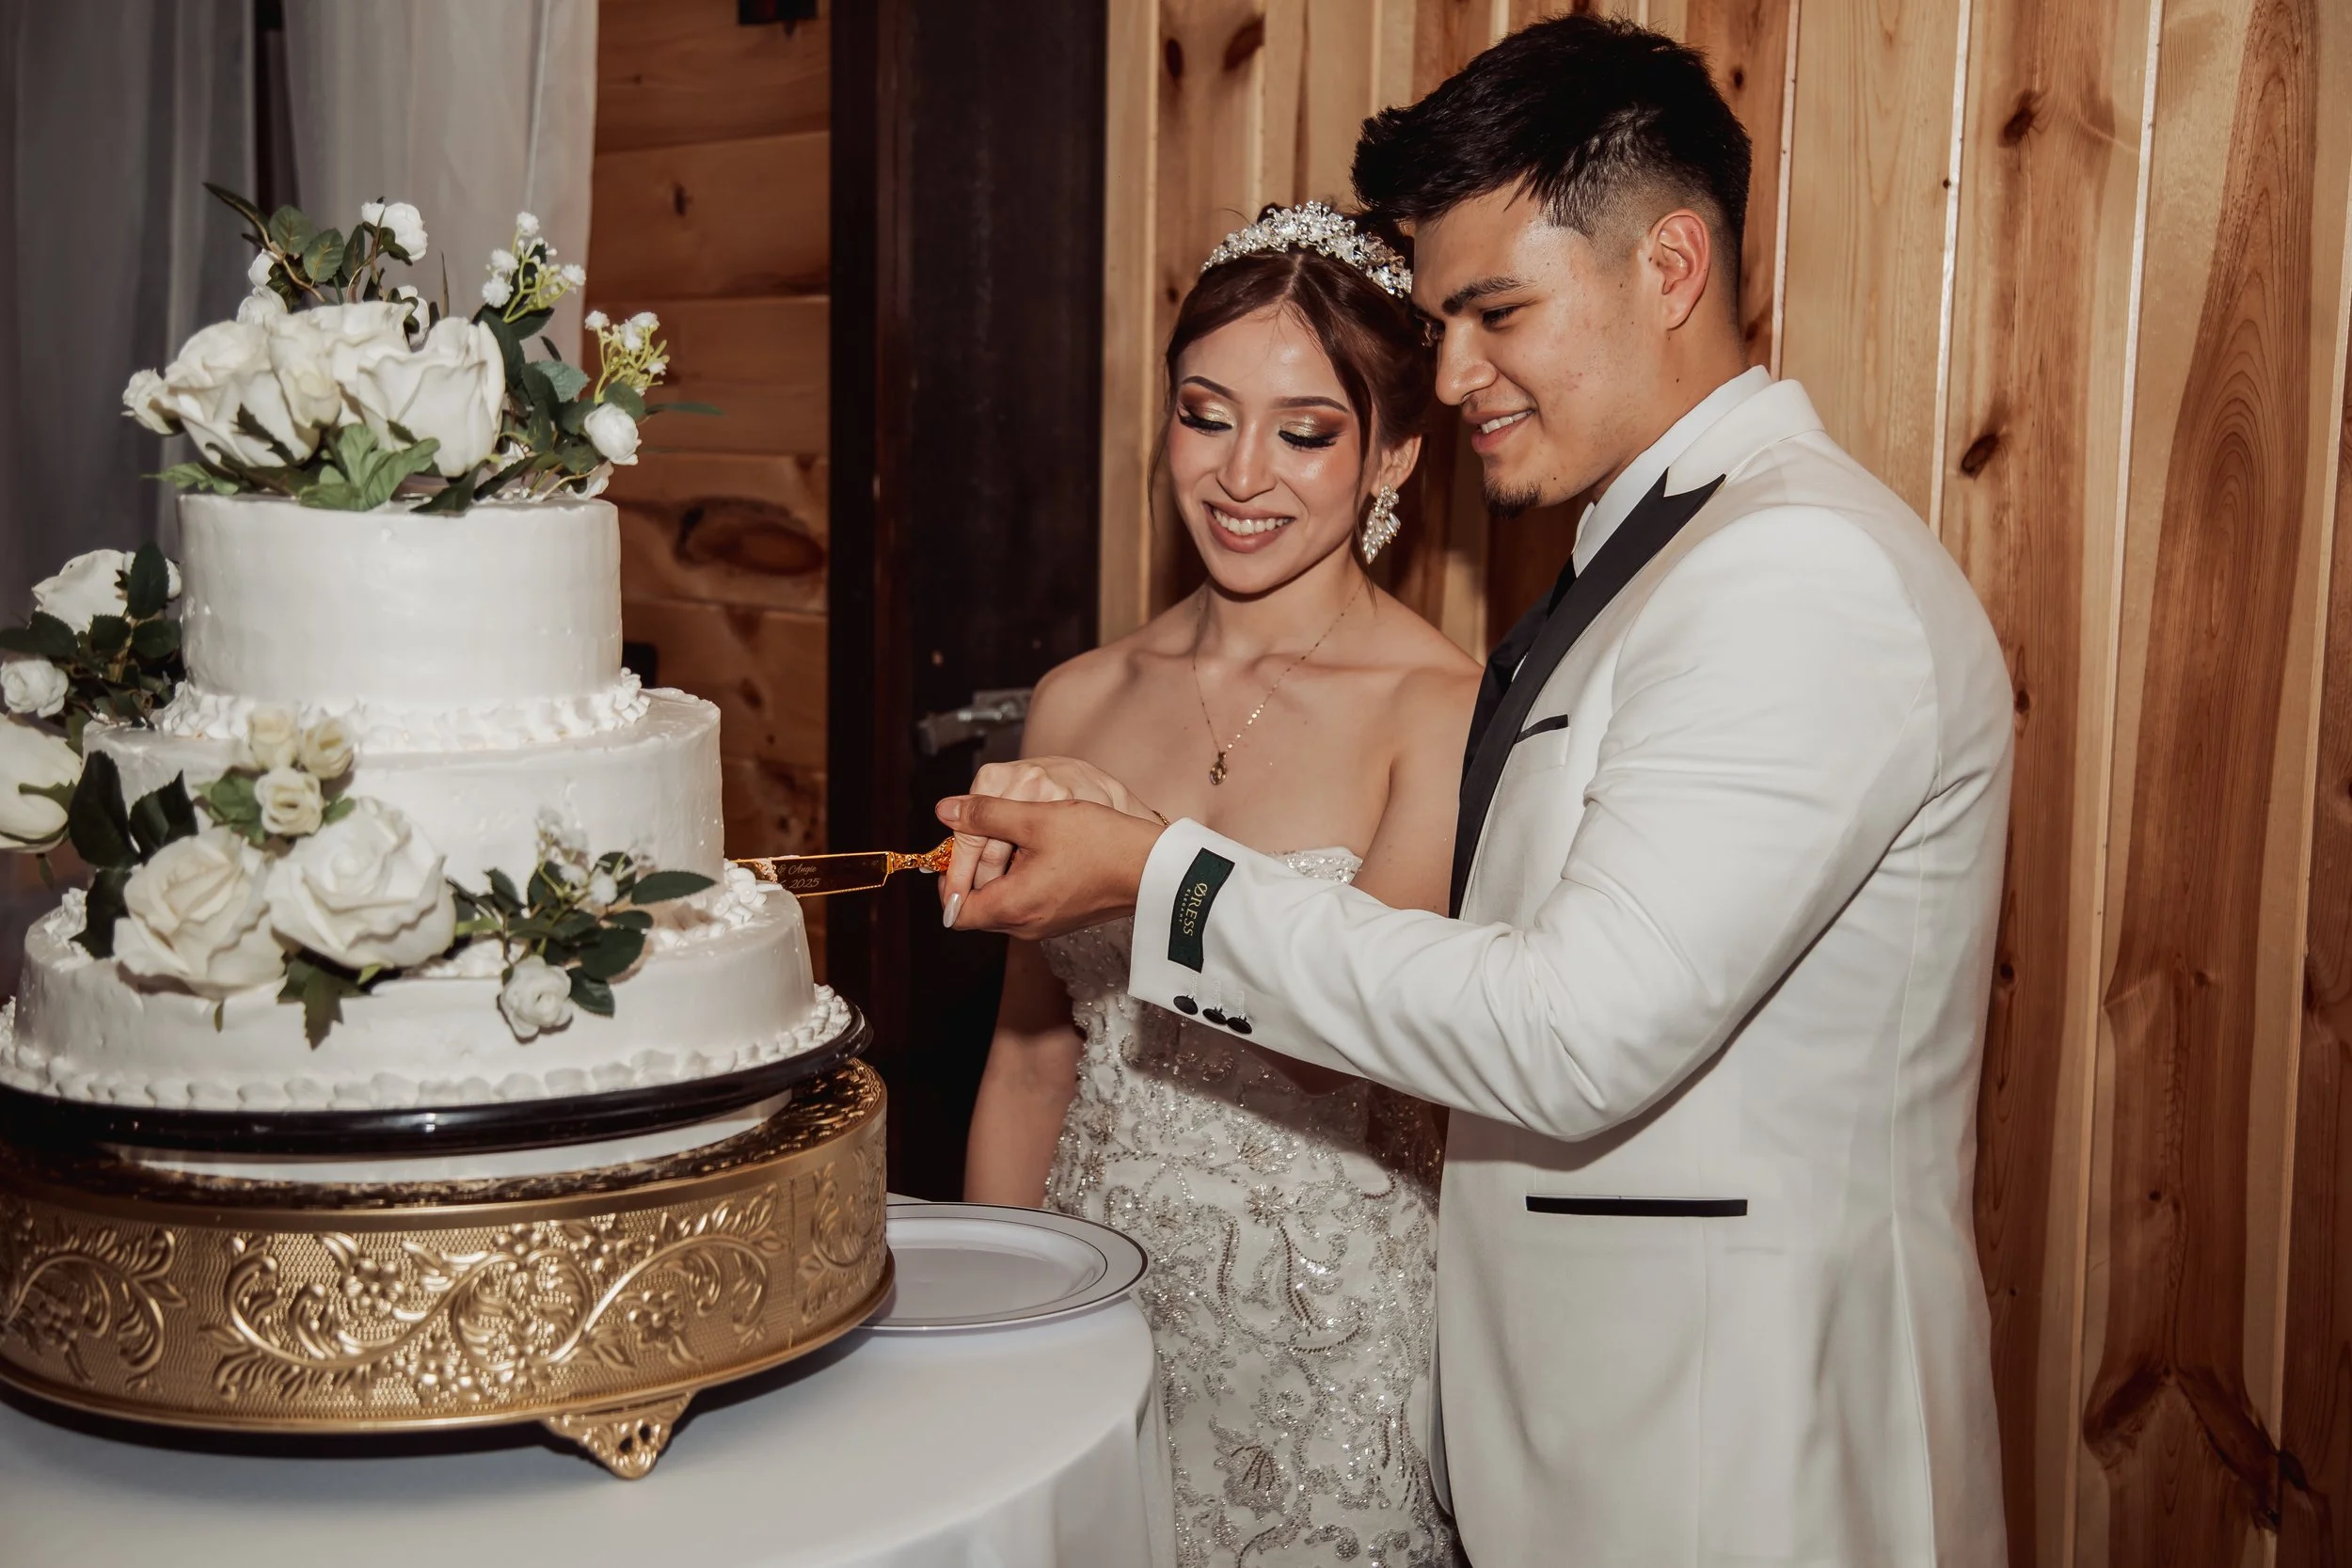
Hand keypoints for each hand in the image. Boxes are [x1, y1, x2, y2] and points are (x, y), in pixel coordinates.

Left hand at [935, 794, 1161, 937]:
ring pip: (1001, 906)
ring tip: (1015, 838)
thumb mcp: (1036, 817)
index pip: (955, 910)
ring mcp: (1045, 926)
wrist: (1154, 867)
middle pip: (977, 909)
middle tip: (985, 835)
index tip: (957, 848)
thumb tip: (946, 810)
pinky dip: (1020, 881)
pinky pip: (1025, 905)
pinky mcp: (1062, 919)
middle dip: (972, 874)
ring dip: (998, 876)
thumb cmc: (1100, 842)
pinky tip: (1039, 851)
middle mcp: (1025, 925)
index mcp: (1013, 906)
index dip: (947, 881)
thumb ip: (986, 813)